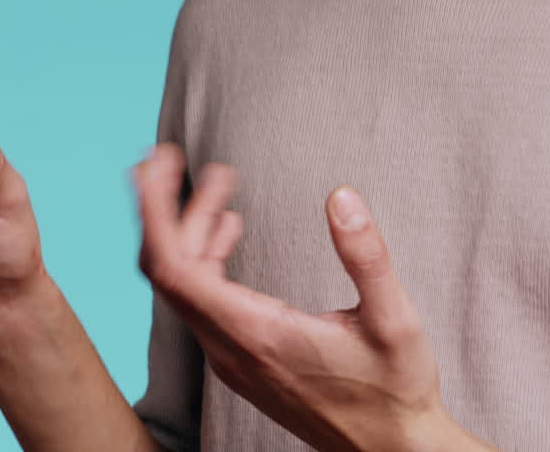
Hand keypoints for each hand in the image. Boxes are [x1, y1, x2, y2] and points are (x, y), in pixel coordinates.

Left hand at [131, 143, 491, 451]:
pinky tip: (228, 230)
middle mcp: (230, 349)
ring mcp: (231, 358)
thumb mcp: (395, 320)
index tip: (153, 165)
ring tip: (217, 183)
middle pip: (169, 270)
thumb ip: (367, 256)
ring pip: (185, 286)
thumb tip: (342, 196)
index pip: (174, 269)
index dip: (155, 212)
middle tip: (174, 157)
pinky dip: (204, 258)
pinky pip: (201, 302)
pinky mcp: (241, 361)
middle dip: (167, 208)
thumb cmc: (396, 392)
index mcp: (255, 334)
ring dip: (192, 230)